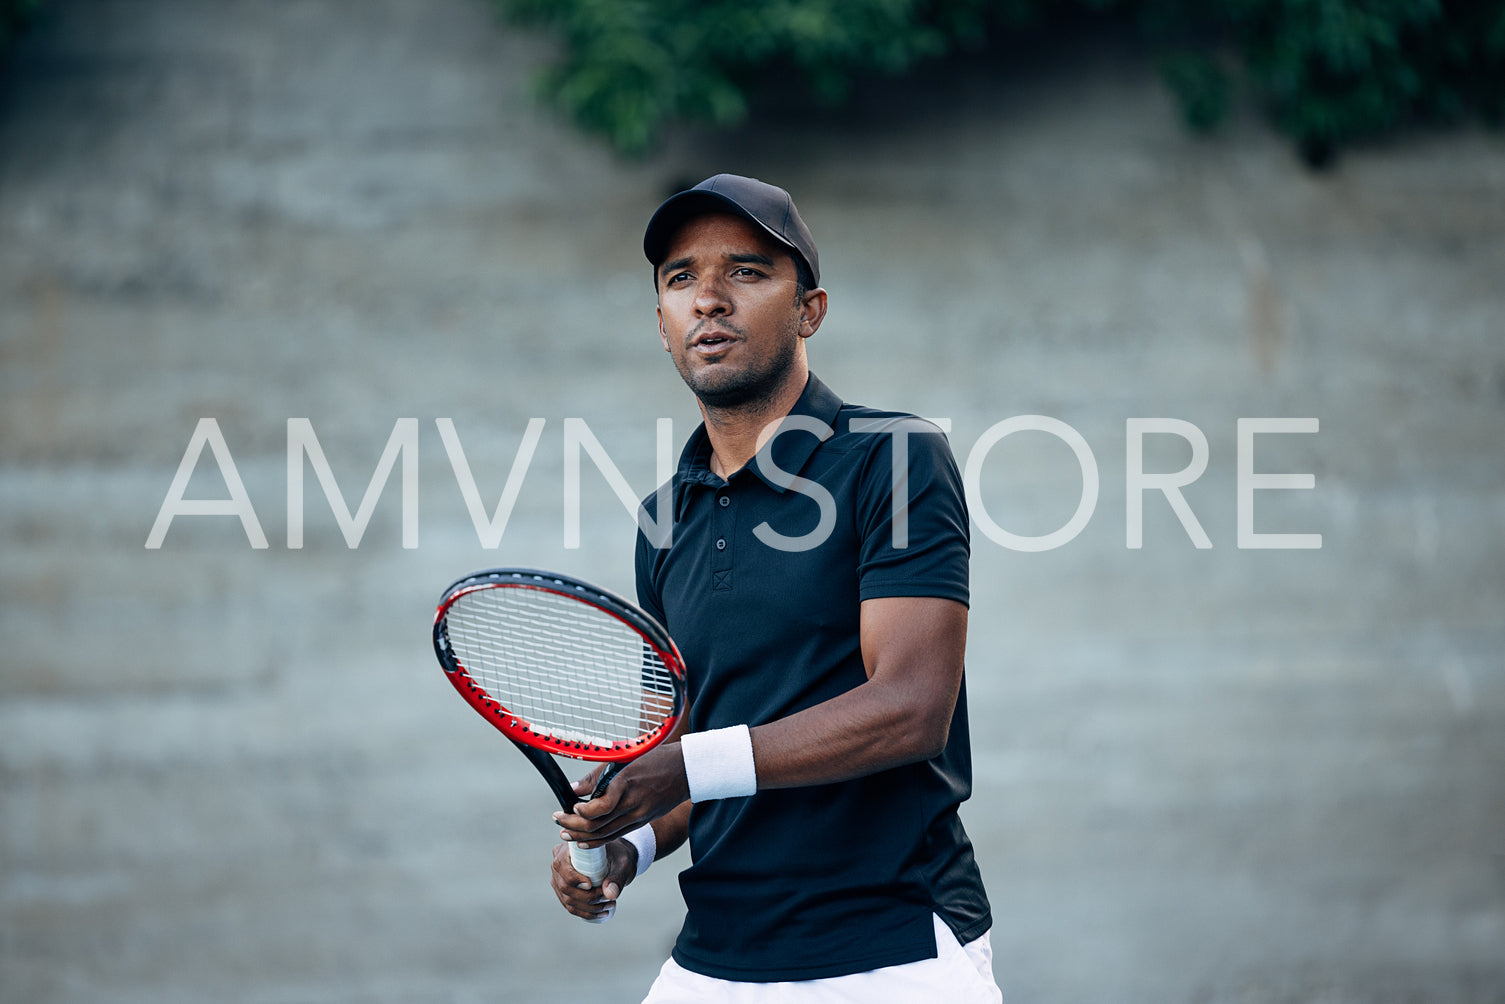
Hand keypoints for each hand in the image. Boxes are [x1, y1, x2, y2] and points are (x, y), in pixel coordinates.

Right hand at [550, 838, 636, 920]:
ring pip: (568, 899)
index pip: (561, 866)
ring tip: (609, 906)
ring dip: (589, 908)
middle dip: (587, 897)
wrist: (618, 859)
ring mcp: (559, 880)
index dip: (574, 879)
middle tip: (608, 898)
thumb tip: (610, 895)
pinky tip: (602, 914)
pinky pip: (571, 907)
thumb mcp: (622, 864)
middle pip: (565, 887)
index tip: (591, 885)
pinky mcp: (565, 892)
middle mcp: (559, 863)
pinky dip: (586, 913)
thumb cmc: (619, 856)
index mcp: (568, 848)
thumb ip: (617, 878)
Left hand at [552, 742, 689, 847]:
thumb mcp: (625, 758)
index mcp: (627, 785)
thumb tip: (573, 789)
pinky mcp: (643, 820)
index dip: (581, 812)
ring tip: (566, 833)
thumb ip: (597, 775)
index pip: (600, 808)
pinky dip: (599, 839)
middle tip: (558, 822)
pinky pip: (617, 834)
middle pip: (598, 825)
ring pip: (606, 834)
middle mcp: (633, 805)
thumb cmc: (655, 757)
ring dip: (582, 836)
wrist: (687, 769)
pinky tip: (586, 840)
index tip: (569, 807)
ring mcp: (639, 815)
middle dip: (574, 826)